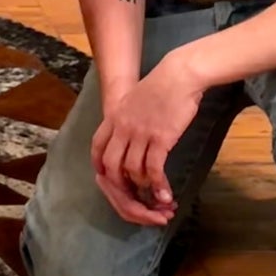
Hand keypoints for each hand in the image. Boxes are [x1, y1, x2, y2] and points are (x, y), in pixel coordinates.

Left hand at [90, 55, 200, 226]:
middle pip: (110, 165)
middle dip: (119, 186)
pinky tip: (165, 195)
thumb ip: (127, 117)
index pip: (97, 147)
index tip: (107, 179)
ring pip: (132, 171)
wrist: (179, 75)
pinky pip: (154, 169)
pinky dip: (158, 186)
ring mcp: (140, 133)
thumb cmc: (161, 85)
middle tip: (133, 198)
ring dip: (142, 189)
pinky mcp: (160, 138)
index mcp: (114, 116)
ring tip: (153, 200)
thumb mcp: (134, 99)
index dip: (99, 166)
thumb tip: (129, 134)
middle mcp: (122, 127)